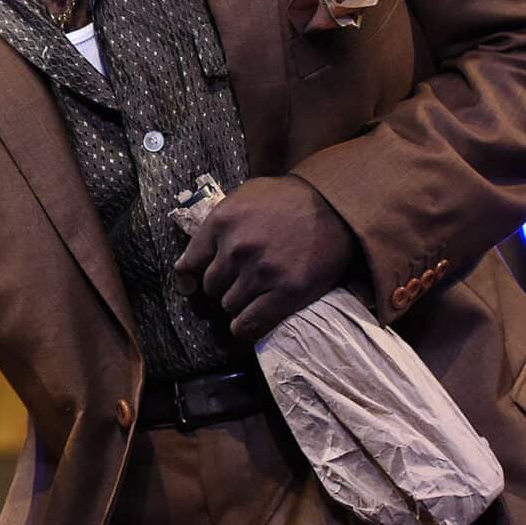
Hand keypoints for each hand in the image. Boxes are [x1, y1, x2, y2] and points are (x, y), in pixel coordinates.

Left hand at [173, 175, 356, 343]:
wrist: (336, 205)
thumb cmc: (289, 198)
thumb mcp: (246, 196)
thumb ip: (218, 221)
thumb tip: (192, 255)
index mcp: (222, 222)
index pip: (189, 264)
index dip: (193, 275)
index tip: (197, 281)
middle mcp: (237, 248)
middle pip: (211, 287)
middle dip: (222, 287)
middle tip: (237, 284)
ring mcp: (261, 272)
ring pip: (229, 305)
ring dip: (237, 305)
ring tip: (252, 297)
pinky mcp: (286, 292)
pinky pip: (250, 323)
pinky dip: (245, 328)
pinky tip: (245, 326)